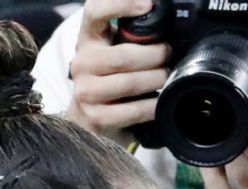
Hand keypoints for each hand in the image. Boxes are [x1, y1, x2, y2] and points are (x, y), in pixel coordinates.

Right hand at [66, 0, 170, 142]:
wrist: (89, 119)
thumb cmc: (110, 78)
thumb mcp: (114, 51)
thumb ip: (132, 36)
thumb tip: (162, 18)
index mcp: (88, 40)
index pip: (94, 12)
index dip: (120, 4)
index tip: (147, 6)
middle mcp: (82, 64)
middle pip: (124, 55)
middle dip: (155, 56)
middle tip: (166, 57)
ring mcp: (85, 92)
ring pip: (131, 82)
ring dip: (156, 79)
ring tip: (162, 78)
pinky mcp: (95, 117)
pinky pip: (134, 109)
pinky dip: (153, 105)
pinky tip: (157, 102)